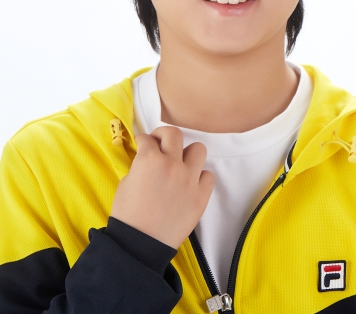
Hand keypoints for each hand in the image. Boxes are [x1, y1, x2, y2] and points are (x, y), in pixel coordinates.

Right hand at [110, 126, 214, 248]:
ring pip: (198, 149)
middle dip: (163, 135)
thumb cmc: (128, 215)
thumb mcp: (126, 183)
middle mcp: (172, 164)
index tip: (143, 144)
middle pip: (174, 134)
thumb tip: (147, 159)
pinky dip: (199, 177)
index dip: (143, 141)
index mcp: (149, 160)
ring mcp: (189, 179)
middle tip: (159, 144)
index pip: (148, 139)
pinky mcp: (201, 195)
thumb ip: (139, 166)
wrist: (141, 244)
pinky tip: (189, 183)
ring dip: (187, 153)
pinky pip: (208, 175)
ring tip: (179, 163)